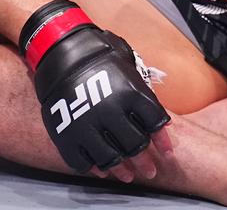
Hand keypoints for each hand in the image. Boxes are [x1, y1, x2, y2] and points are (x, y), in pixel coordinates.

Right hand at [20, 0, 170, 174]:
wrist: (60, 50)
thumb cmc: (99, 55)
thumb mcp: (128, 63)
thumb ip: (144, 90)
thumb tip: (159, 115)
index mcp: (131, 92)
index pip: (154, 123)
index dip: (162, 140)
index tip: (166, 153)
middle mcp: (111, 111)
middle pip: (136, 145)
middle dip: (145, 160)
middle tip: (150, 170)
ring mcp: (87, 124)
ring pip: (112, 158)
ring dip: (122, 170)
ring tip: (128, 176)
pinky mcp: (66, 134)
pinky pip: (83, 161)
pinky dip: (95, 168)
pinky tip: (102, 169)